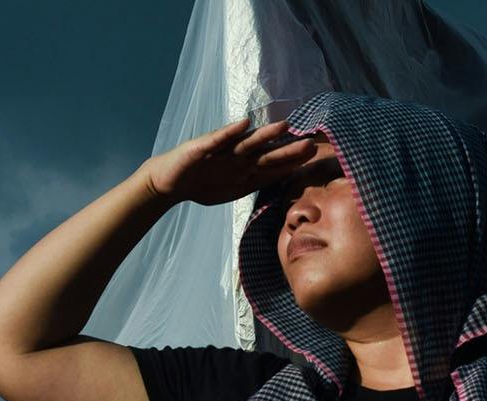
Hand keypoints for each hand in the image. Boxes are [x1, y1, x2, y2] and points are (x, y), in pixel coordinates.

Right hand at [141, 118, 317, 206]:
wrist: (169, 184)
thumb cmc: (202, 185)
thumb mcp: (234, 190)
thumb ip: (256, 184)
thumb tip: (282, 181)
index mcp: (245, 171)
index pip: (275, 167)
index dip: (295, 163)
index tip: (318, 158)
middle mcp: (237, 158)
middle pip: (267, 154)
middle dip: (289, 150)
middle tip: (312, 143)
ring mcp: (221, 152)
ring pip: (248, 144)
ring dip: (266, 135)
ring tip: (285, 125)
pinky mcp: (203, 148)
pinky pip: (219, 139)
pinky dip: (231, 132)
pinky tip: (244, 123)